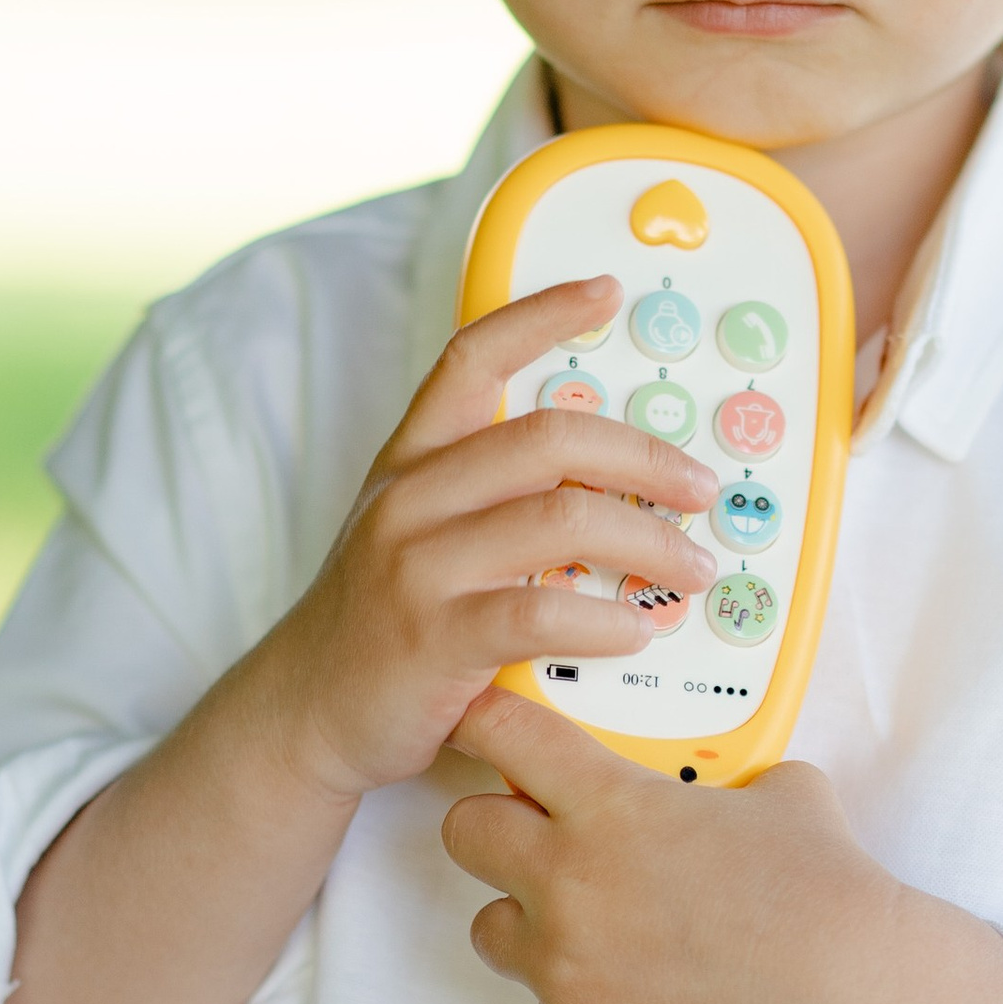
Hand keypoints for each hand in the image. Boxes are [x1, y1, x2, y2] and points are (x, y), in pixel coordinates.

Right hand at [250, 282, 721, 807]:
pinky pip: (541, 614)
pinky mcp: (432, 639)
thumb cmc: (382, 622)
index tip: (604, 291)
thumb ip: (486, 493)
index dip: (541, 313)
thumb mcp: (415, 531)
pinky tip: (637, 632)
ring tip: (692, 569)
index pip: (472, 357)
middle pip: (548, 437)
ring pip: (559, 518)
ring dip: (648, 542)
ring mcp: (417, 567)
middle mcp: (410, 500)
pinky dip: (606, 622)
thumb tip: (602, 475)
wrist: (303, 712)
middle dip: (644, 456)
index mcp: (412, 461)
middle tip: (699, 488)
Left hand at [442, 686, 1002, 1003]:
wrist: (837, 989)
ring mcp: (565, 958)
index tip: (486, 725)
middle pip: (465, 831)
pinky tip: (633, 976)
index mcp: (608, 803)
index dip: (488, 722)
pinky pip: (543, 994)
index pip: (502, 734)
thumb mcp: (777, 792)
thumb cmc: (814, 885)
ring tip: (587, 916)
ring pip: (488, 923)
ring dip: (525, 912)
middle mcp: (567, 877)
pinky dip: (576, 983)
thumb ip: (723, 779)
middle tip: (539, 832)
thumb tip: (728, 780)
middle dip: (496, 824)